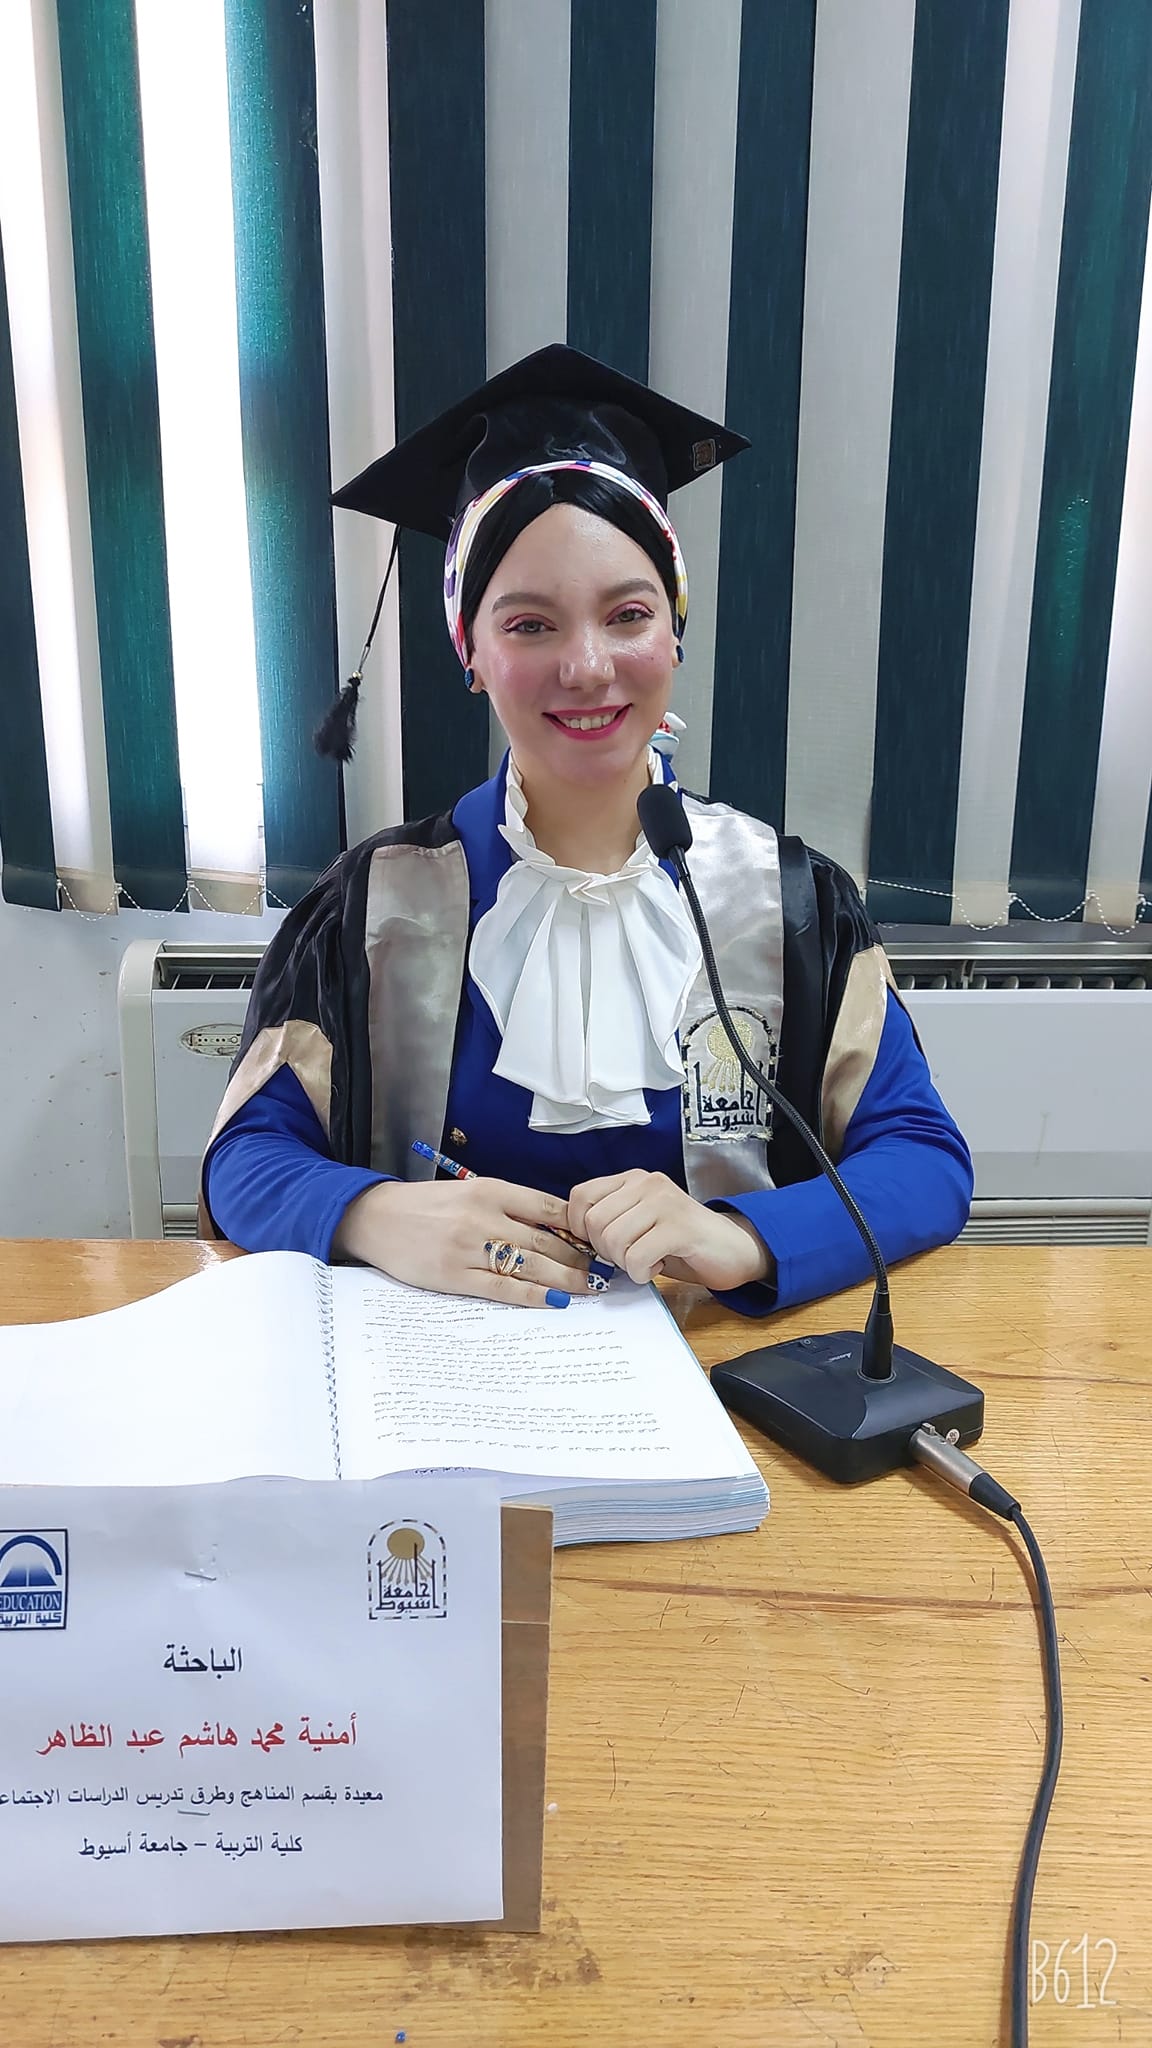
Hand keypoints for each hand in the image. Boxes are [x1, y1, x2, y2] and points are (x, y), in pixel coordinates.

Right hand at [331, 1176, 589, 1306]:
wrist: (376, 1218)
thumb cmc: (426, 1206)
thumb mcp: (469, 1191)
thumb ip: (508, 1205)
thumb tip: (555, 1225)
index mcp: (490, 1189)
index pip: (548, 1208)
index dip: (579, 1227)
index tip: (598, 1239)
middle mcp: (483, 1217)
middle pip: (546, 1240)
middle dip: (579, 1258)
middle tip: (602, 1270)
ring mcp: (470, 1248)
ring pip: (531, 1265)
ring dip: (566, 1278)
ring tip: (589, 1287)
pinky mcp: (455, 1276)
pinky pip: (504, 1288)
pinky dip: (534, 1295)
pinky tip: (556, 1300)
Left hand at [567, 1171, 774, 1291]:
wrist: (733, 1249)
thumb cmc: (680, 1242)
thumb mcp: (639, 1222)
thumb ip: (610, 1220)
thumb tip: (571, 1236)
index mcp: (632, 1179)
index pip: (580, 1197)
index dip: (581, 1228)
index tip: (601, 1245)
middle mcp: (647, 1183)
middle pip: (594, 1222)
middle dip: (606, 1252)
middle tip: (630, 1257)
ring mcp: (664, 1202)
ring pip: (613, 1239)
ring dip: (626, 1264)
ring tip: (647, 1261)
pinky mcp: (679, 1227)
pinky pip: (638, 1256)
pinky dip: (642, 1272)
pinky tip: (658, 1267)